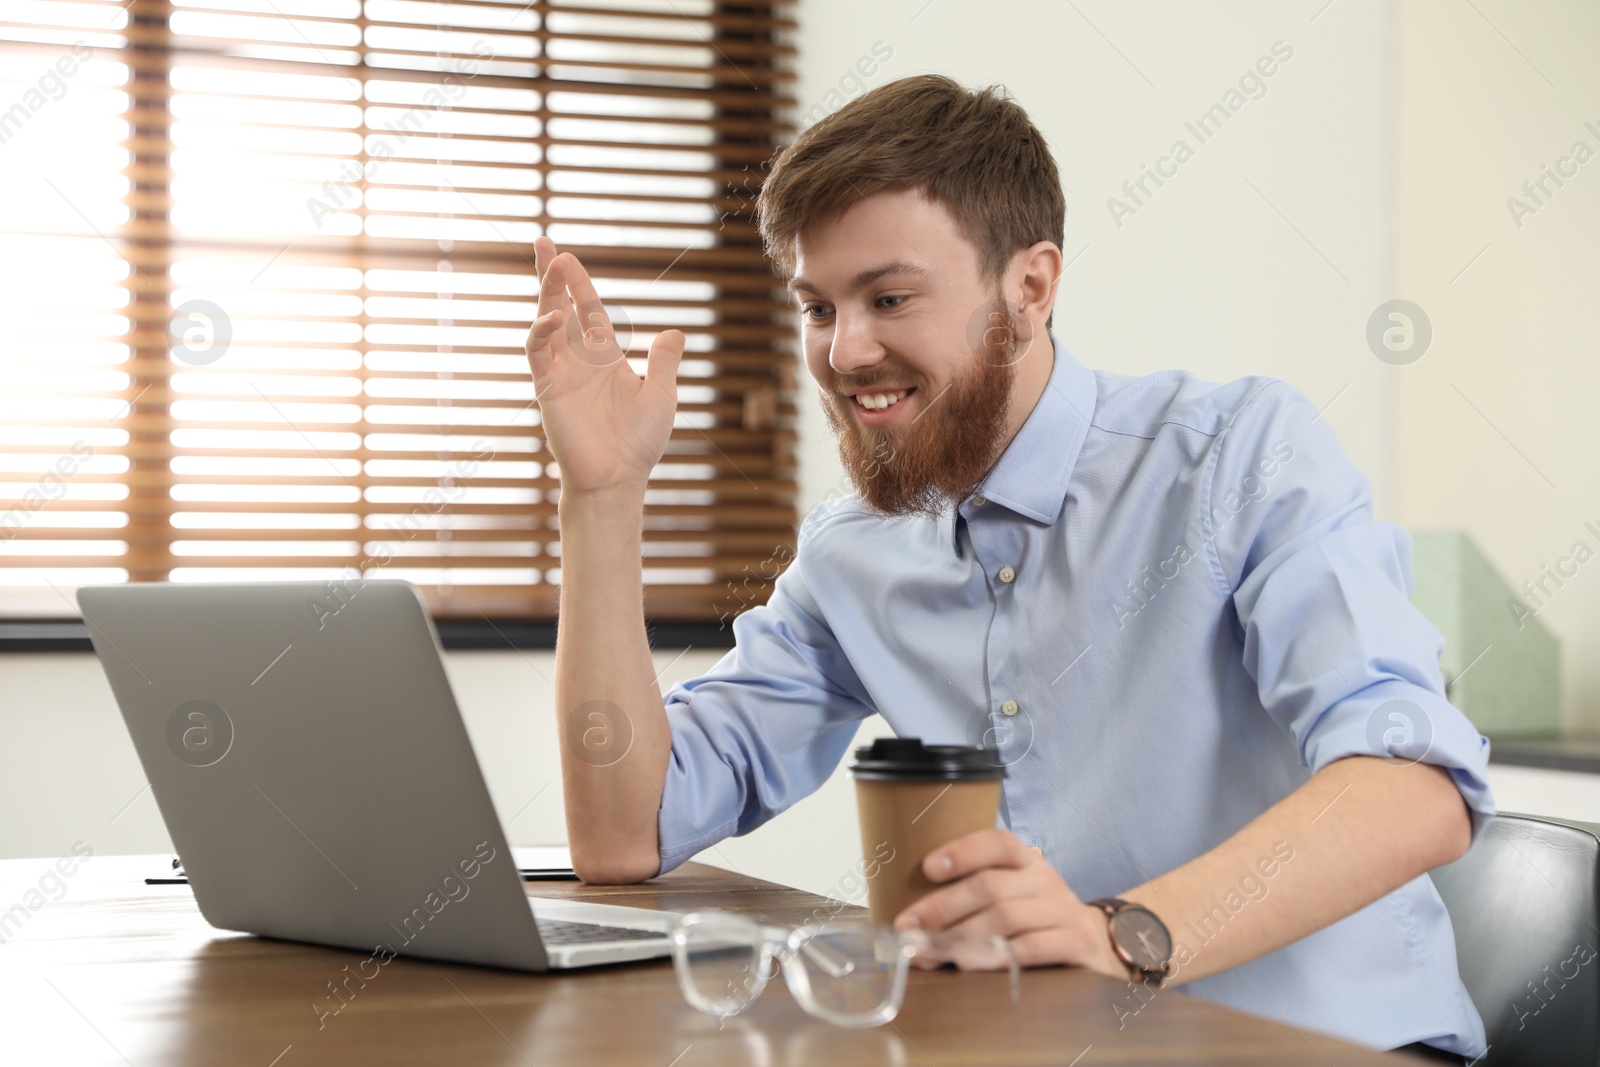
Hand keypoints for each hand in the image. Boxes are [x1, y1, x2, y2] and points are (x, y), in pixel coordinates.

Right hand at [525, 235, 685, 497]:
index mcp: (605, 358)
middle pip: (560, 307)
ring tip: (551, 264)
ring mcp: (561, 373)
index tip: (568, 257)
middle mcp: (579, 360)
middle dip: (551, 276)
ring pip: (545, 323)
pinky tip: (551, 316)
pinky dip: (540, 333)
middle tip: (543, 243)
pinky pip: (538, 354)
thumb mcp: (660, 395)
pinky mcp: (548, 389)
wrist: (618, 478)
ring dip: (545, 294)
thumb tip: (674, 332)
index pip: (588, 310)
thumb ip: (663, 362)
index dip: (578, 284)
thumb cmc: (639, 443)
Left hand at [892, 829, 1126, 977]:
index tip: (928, 868)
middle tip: (910, 929)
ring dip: (961, 936)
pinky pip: (1031, 948)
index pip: (998, 843)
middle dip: (943, 907)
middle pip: (990, 886)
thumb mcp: (1011, 898)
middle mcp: (1047, 880)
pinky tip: (971, 964)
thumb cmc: (1037, 923)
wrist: (1097, 948)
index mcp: (1027, 862)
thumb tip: (914, 922)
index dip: (962, 851)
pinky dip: (996, 957)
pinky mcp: (1077, 943)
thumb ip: (972, 900)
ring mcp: (1064, 911)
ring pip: (1006, 917)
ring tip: (932, 952)